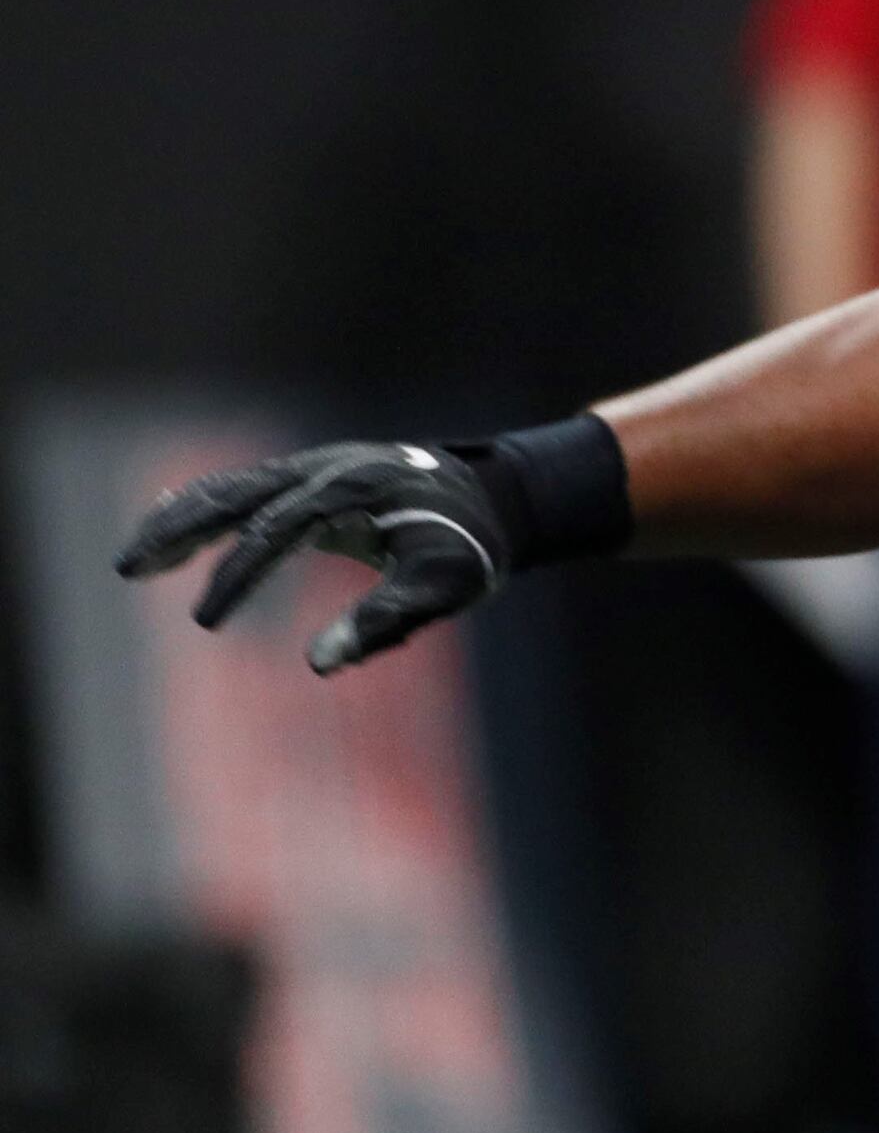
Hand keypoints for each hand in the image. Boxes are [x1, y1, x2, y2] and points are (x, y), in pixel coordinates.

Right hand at [114, 441, 512, 673]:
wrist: (497, 499)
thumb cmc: (470, 548)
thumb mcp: (445, 587)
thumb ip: (387, 621)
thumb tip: (319, 665)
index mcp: (353, 491)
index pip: (275, 532)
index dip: (236, 577)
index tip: (204, 622)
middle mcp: (325, 469)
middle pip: (234, 494)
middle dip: (178, 530)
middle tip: (127, 569)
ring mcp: (316, 468)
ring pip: (232, 486)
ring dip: (179, 518)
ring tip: (134, 560)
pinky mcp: (313, 477)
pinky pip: (248, 486)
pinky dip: (206, 503)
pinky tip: (170, 519)